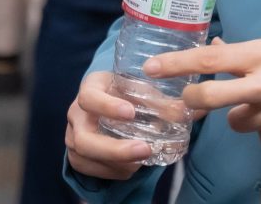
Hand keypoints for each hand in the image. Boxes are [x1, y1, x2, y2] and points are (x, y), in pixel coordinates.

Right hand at [65, 71, 183, 180]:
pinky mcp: (77, 155)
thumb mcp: (139, 88)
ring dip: (118, 163)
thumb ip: (160, 99)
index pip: (89, 97)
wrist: (108, 103)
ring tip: (143, 160)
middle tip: (145, 150)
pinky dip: (114, 171)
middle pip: (84, 139)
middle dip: (115, 150)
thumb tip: (187, 109)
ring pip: (86, 159)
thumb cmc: (125, 93)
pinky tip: (133, 167)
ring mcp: (73, 136)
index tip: (131, 113)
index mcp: (90, 88)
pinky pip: (91, 170)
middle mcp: (76, 113)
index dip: (107, 107)